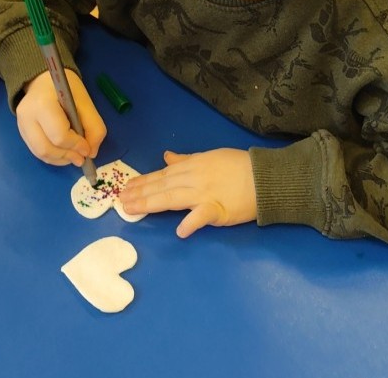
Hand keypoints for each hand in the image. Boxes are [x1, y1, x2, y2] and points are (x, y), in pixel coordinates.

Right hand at [16, 69, 105, 166]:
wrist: (43, 79)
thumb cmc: (66, 88)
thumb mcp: (85, 102)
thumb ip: (94, 127)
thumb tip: (91, 152)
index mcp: (42, 104)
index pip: (59, 135)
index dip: (76, 146)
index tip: (87, 148)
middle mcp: (27, 116)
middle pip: (46, 148)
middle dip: (67, 156)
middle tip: (82, 158)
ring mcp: (21, 125)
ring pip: (40, 153)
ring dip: (60, 159)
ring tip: (74, 157)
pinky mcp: (21, 132)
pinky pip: (37, 151)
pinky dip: (53, 157)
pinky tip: (64, 153)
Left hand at [119, 148, 256, 237]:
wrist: (266, 177)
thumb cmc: (239, 166)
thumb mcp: (210, 157)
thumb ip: (186, 160)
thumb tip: (166, 157)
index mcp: (192, 166)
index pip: (162, 175)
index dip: (143, 181)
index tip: (126, 187)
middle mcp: (194, 178)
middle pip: (162, 187)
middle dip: (140, 194)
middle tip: (121, 201)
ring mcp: (205, 194)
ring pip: (173, 198)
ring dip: (151, 203)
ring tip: (133, 209)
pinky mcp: (219, 209)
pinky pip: (203, 216)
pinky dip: (192, 222)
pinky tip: (180, 231)